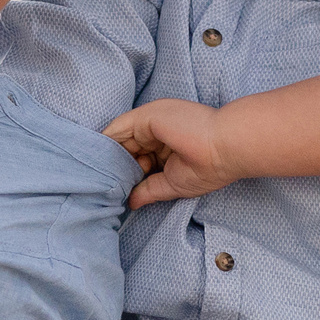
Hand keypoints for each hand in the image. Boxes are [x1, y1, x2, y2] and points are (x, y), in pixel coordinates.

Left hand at [104, 98, 240, 207]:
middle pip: (125, 147)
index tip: (113, 191)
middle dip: (112, 165)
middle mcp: (157, 131)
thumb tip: (130, 203)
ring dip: (106, 157)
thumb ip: (148, 190)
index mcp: (166, 145)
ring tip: (94, 176)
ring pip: (119, 139)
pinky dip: (105, 143)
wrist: (225, 149)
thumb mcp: (171, 184)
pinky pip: (117, 129)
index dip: (124, 172)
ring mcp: (151, 122)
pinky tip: (96, 159)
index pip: (136, 156)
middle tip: (99, 186)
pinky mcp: (146, 117)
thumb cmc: (208, 167)